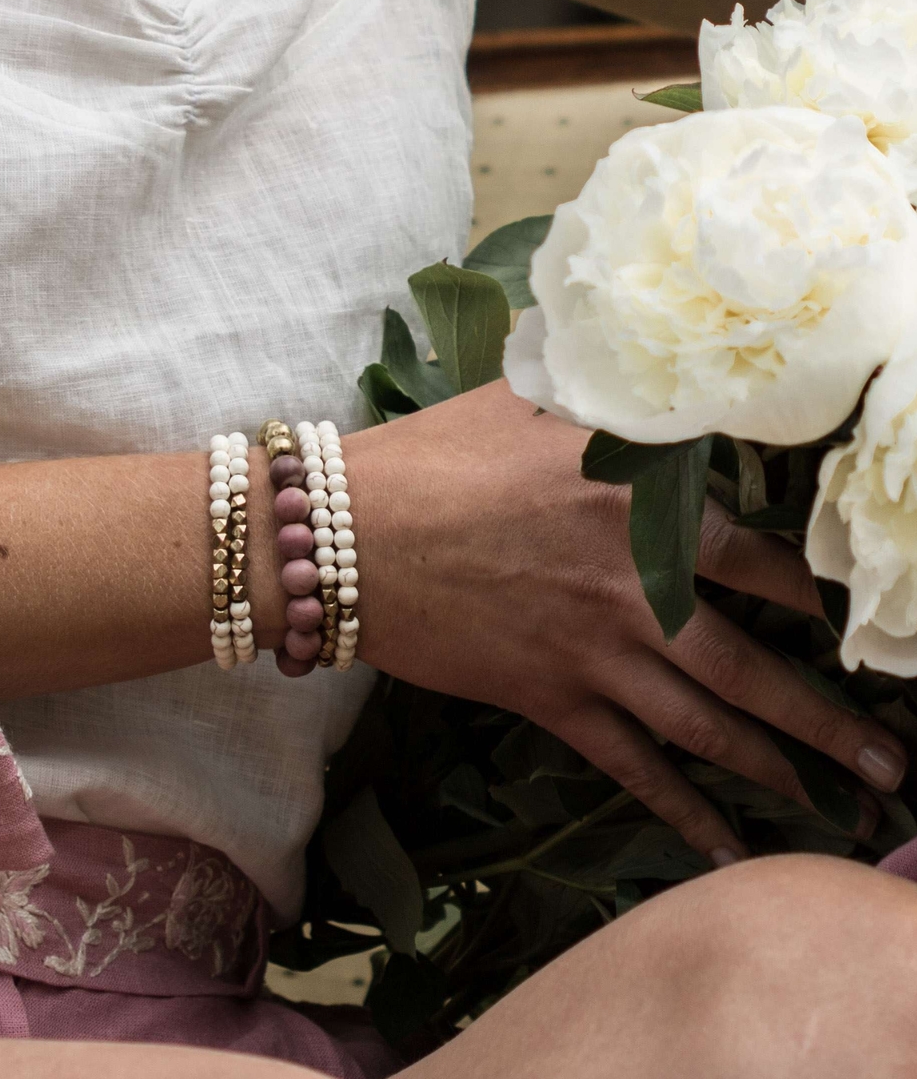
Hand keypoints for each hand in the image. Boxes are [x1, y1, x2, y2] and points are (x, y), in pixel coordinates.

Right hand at [345, 382, 907, 863]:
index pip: (761, 559)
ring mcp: (595, 653)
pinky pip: (633, 767)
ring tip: (839, 801)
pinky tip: (726, 849)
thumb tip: (648, 361)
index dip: (817, 598)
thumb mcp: (532, 396)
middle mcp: (636, 587)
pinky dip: (683, 813)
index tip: (854, 624)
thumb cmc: (439, 453)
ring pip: (708, 727)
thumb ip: (606, 393)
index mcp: (641, 505)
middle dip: (831, 718)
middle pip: (755, 666)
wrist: (348, 534)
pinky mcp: (551, 700)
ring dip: (781, 770)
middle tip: (890, 759)